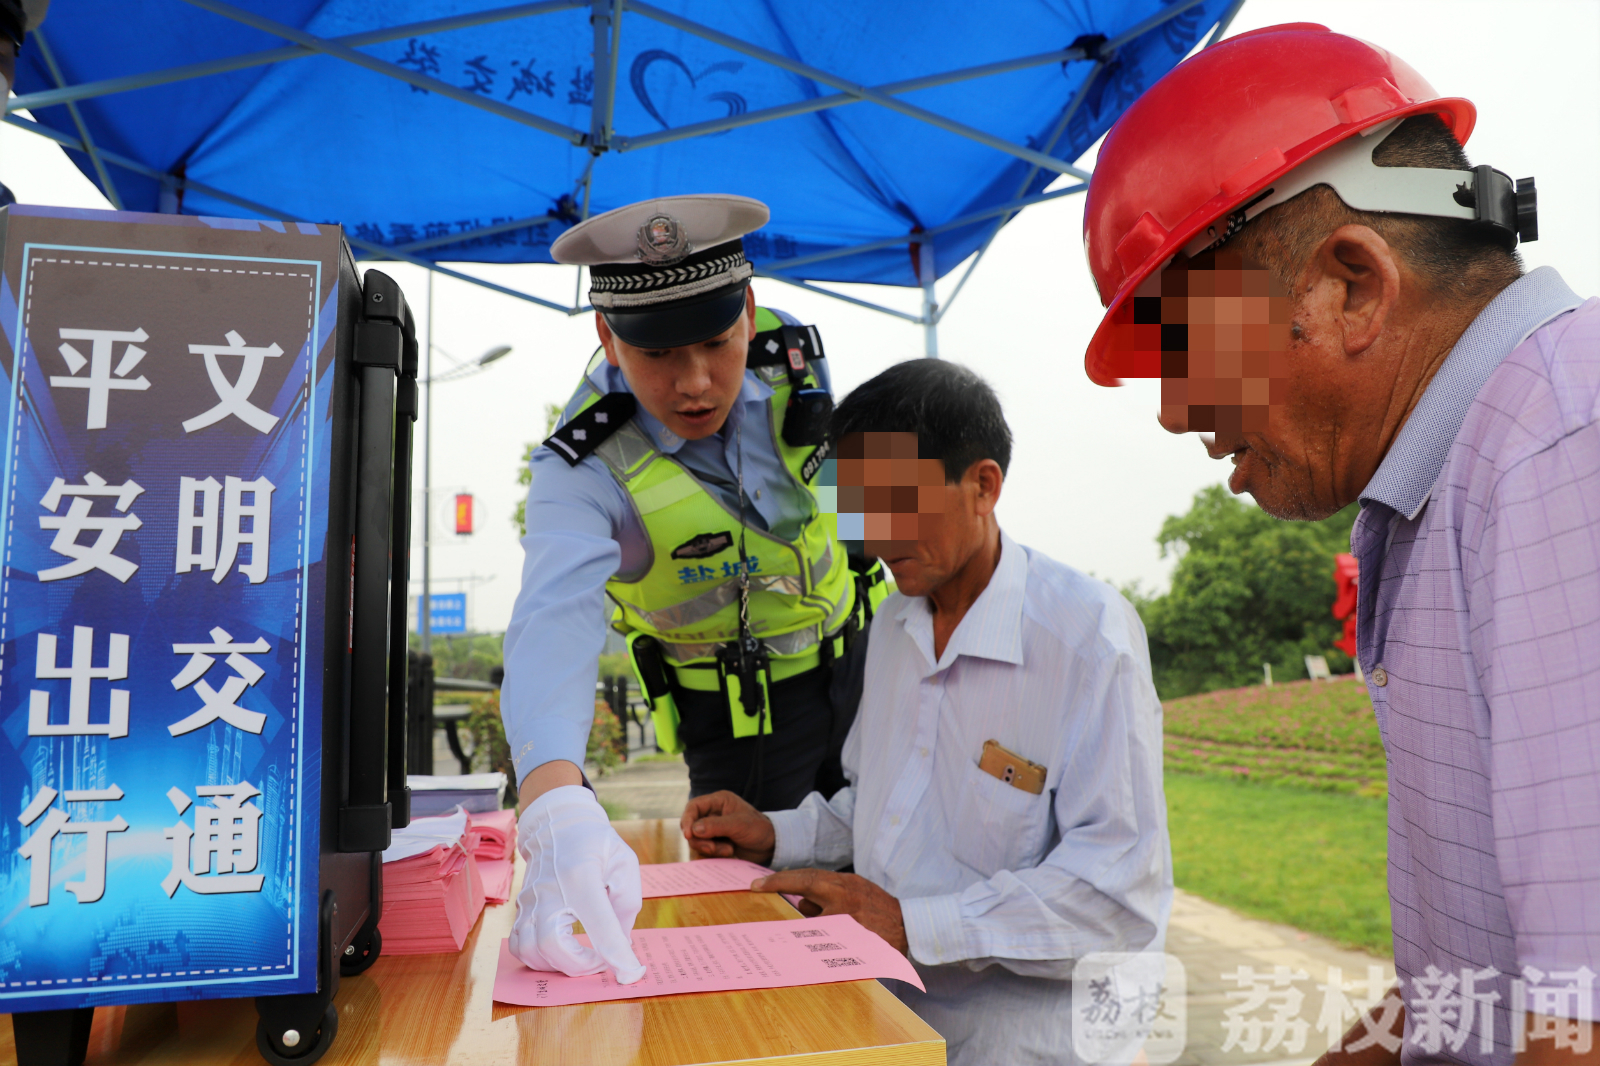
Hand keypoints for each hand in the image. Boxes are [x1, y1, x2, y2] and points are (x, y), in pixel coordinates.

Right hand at [509, 785, 646, 983]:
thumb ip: (626, 904)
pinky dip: (538, 960)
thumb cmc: (595, 844)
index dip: (617, 954)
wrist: (556, 825)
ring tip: (584, 958)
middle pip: (552, 945)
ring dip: (560, 966)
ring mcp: (529, 901)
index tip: (631, 973)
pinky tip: (559, 954)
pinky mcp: (520, 909)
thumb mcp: (623, 863)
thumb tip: (621, 944)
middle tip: (603, 961)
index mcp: (581, 876)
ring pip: (532, 951)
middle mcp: (549, 891)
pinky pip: (519, 947)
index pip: (598, 924)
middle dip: (581, 966)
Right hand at [680, 790, 775, 864]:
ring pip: (697, 841)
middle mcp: (713, 814)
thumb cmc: (759, 829)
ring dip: (710, 849)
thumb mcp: (739, 824)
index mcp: (718, 801)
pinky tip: (729, 854)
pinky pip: (704, 851)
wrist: (771, 846)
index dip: (687, 820)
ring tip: (728, 850)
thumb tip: (694, 830)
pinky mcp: (715, 844)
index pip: (693, 807)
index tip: (688, 835)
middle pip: (692, 827)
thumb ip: (716, 826)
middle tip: (713, 849)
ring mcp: (713, 830)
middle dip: (701, 840)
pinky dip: (713, 855)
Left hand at [753, 869, 907, 953]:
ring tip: (825, 929)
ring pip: (815, 926)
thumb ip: (828, 894)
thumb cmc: (877, 907)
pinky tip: (825, 950)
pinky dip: (822, 946)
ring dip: (812, 929)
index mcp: (844, 886)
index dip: (779, 880)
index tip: (756, 885)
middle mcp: (845, 901)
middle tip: (764, 897)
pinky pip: (827, 946)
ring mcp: (849, 924)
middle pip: (805, 900)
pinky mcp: (853, 944)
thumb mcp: (853, 891)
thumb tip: (800, 903)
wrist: (909, 925)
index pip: (805, 879)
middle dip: (784, 898)